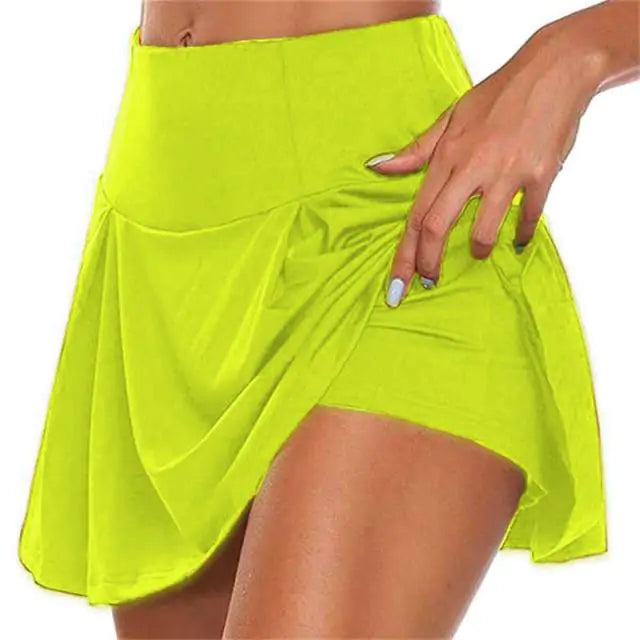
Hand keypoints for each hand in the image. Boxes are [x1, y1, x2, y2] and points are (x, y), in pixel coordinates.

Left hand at [365, 25, 601, 306]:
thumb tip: (378, 167)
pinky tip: (518, 242)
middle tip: (428, 283)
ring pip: (482, 229)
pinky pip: (528, 216)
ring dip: (478, 250)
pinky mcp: (540, 175)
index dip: (404, 254)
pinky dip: (523, 234)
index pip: (416, 215)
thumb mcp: (450, 117)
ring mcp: (507, 172)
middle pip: (437, 226)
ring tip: (477, 253)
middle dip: (428, 263)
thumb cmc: (497, 95)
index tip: (398, 285)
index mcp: (447, 157)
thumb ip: (416, 150)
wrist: (554, 69)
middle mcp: (471, 167)